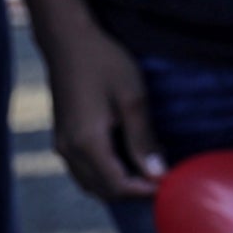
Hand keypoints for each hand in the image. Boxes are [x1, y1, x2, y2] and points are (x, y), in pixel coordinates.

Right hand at [40, 20, 162, 199]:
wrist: (68, 41)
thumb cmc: (104, 63)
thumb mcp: (133, 99)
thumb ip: (143, 139)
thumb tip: (157, 173)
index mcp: (86, 143)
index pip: (117, 185)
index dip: (145, 191)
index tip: (171, 183)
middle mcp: (68, 150)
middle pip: (102, 190)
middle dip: (134, 191)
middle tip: (163, 179)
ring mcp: (62, 145)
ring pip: (90, 183)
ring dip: (119, 185)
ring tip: (149, 171)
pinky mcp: (62, 137)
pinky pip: (83, 170)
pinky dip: (105, 174)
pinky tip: (128, 159)